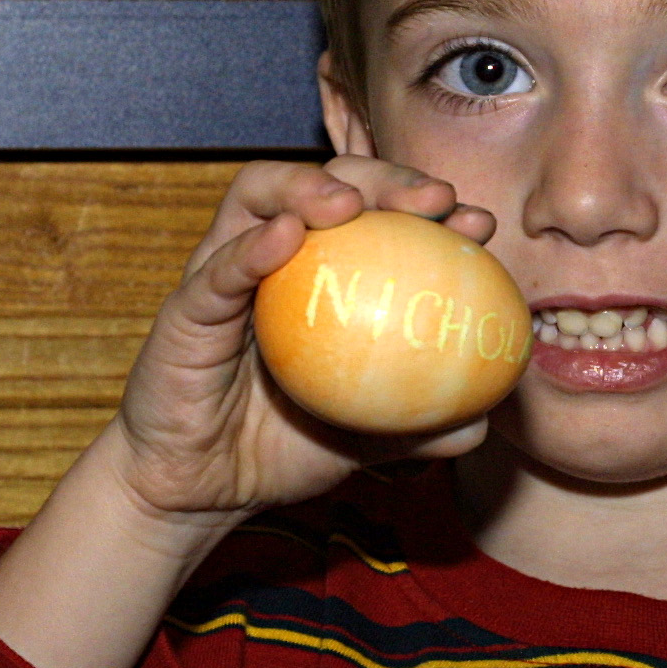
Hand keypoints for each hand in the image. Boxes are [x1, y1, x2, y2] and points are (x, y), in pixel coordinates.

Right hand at [106, 156, 497, 528]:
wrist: (204, 491)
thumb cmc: (286, 448)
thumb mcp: (368, 439)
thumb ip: (421, 426)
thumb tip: (482, 422)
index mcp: (326, 276)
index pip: (379, 213)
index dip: (428, 205)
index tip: (476, 225)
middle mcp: (277, 259)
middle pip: (326, 182)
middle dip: (383, 175)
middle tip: (430, 200)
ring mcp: (226, 275)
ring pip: (257, 195)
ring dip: (306, 183)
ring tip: (349, 201)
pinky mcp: (184, 309)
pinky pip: (215, 271)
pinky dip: (249, 248)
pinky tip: (286, 237)